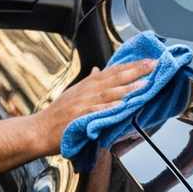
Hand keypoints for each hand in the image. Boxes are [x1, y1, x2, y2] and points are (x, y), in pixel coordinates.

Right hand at [34, 59, 155, 154]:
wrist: (39, 130)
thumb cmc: (57, 116)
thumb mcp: (73, 94)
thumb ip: (88, 83)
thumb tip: (97, 70)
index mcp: (87, 85)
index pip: (113, 71)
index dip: (131, 65)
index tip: (148, 61)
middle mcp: (87, 92)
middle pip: (114, 77)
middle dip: (135, 70)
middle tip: (153, 65)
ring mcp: (83, 104)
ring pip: (108, 93)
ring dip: (127, 87)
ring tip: (144, 84)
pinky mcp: (79, 118)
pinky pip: (97, 111)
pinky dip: (109, 107)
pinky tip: (122, 105)